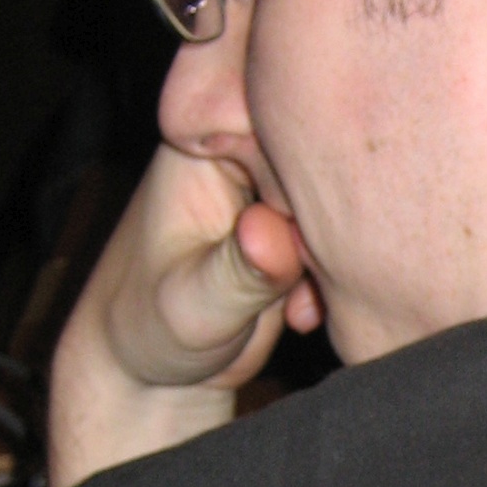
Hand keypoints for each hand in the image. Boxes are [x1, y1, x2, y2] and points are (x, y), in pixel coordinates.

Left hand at [48, 145, 322, 486]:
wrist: (150, 372)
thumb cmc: (148, 330)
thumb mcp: (190, 306)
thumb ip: (237, 270)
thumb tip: (275, 233)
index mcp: (203, 146)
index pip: (282, 114)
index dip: (306, 168)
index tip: (297, 237)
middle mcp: (240, 154)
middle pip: (320, 149)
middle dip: (324, 220)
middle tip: (303, 282)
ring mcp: (270, 189)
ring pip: (338, 193)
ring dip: (333, 255)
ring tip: (298, 308)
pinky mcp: (291, 226)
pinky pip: (338, 230)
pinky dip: (334, 274)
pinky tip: (302, 314)